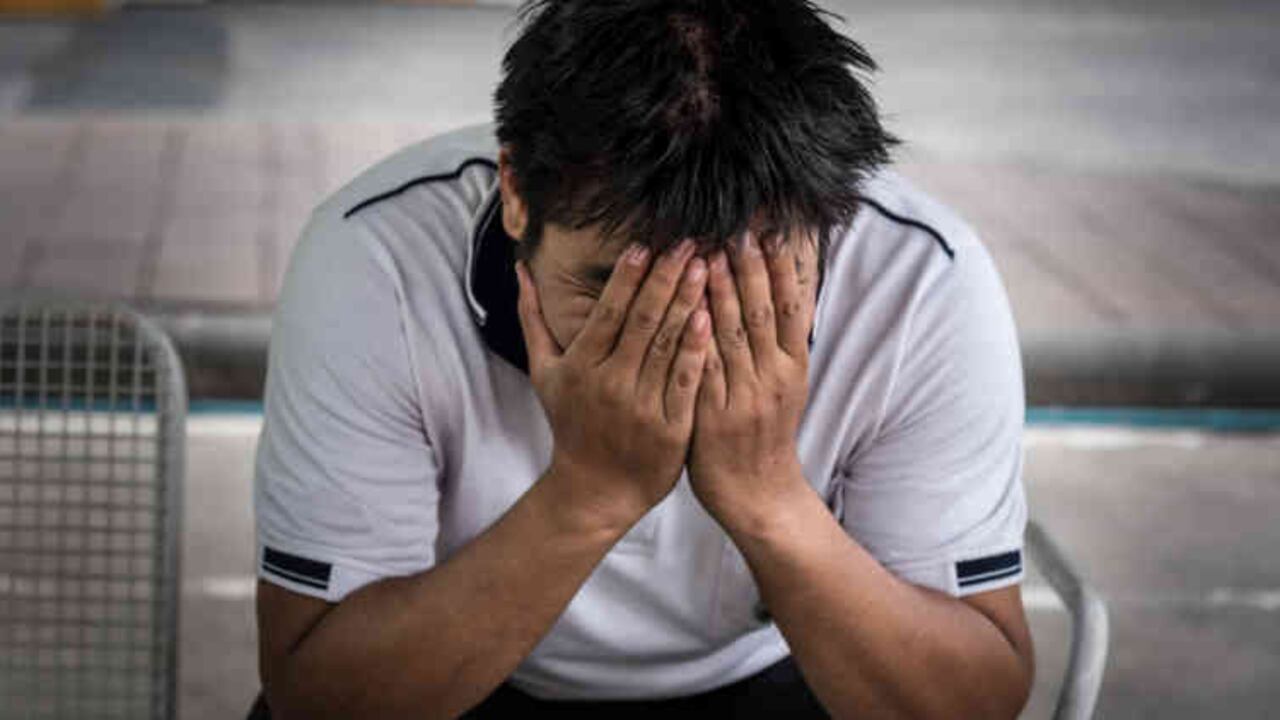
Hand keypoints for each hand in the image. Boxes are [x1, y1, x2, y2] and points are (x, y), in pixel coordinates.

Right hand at [515, 239, 711, 533]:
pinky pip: (686, 380)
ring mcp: (642, 406)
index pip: (607, 313)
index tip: (644, 244)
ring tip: (705, 267)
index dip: (626, 279)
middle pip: (642, 322)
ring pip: (668, 345)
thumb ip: (533, 319)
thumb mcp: (544, 374)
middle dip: (665, 278)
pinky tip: (710, 318)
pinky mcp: (671, 428)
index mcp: (581, 367)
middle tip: (687, 242)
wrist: (596, 490)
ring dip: (687, 303)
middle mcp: (610, 384)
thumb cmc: (571, 424)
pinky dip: (698, 349)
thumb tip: (521, 270)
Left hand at [688, 229, 818, 532]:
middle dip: (749, 268)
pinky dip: (697, 336)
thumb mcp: (784, 385)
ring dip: (720, 292)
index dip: (780, 267)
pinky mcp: (715, 414)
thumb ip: (778, 342)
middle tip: (735, 228)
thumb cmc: (764, 433)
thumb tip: (779, 290)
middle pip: (761, 311)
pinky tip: (687, 309)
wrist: (758, 494)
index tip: (770, 230)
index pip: (790, 305)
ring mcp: (745, 395)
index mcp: (793, 365)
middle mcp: (774, 376)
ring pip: (732, 335)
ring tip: (709, 253)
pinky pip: (704, 368)